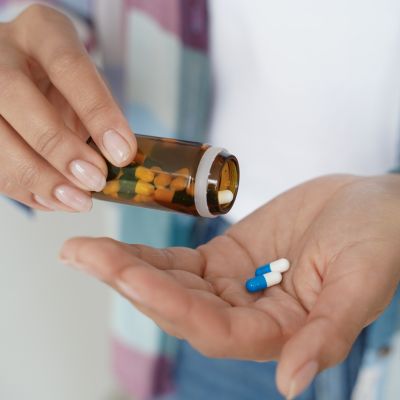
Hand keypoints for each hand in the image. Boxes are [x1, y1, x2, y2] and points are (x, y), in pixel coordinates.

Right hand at [0, 4, 135, 210]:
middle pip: (15, 97)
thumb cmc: (65, 84)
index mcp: (42, 32)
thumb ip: (97, 116)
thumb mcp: (87, 85)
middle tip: (95, 180)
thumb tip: (117, 162)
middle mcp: (1, 53)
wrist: (28, 77)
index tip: (122, 153)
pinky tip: (54, 200)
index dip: (97, 112)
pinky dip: (26, 189)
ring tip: (78, 201)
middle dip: (59, 147)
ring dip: (39, 178)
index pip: (68, 66)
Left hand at [60, 174, 399, 397]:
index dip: (169, 302)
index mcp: (282, 330)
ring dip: (128, 266)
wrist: (372, 204)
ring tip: (82, 250)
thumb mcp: (360, 284)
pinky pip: (182, 261)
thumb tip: (290, 383)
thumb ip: (326, 334)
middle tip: (81, 254)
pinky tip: (118, 247)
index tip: (126, 273)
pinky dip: (151, 253)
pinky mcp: (228, 257)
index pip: (213, 328)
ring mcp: (235, 285)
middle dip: (128, 279)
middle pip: (178, 304)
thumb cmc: (377, 239)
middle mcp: (250, 314)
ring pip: (172, 282)